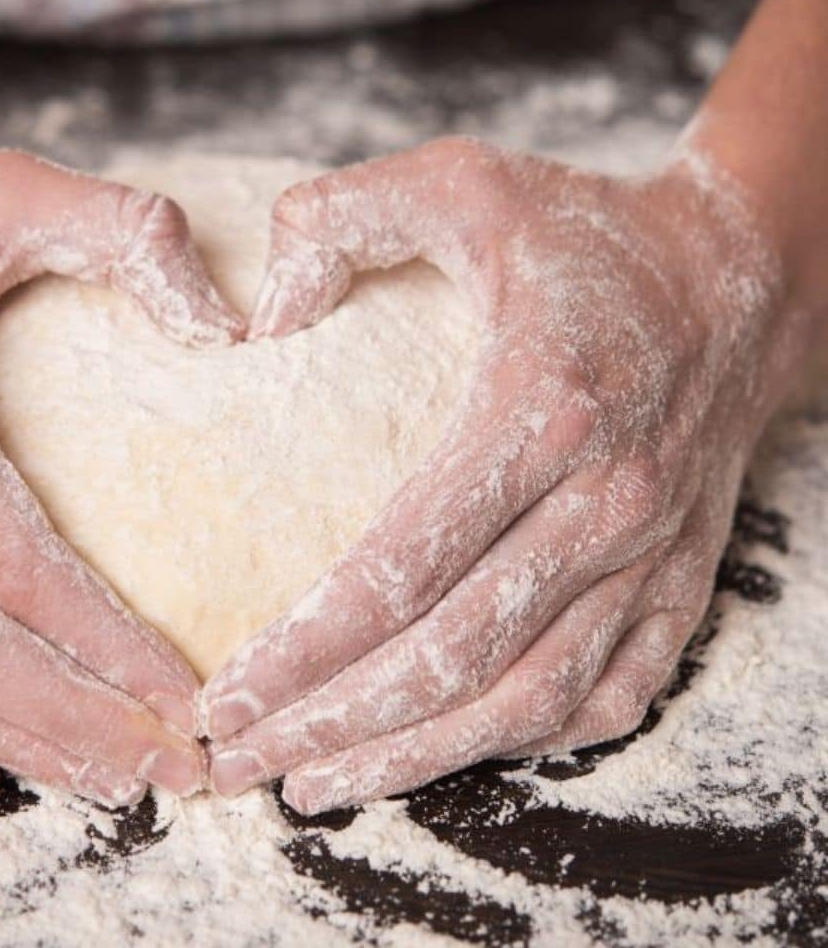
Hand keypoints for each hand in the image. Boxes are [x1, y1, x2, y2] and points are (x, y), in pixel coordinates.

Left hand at [204, 136, 809, 813]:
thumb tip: (258, 312)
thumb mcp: (461, 180)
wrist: (738, 275)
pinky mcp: (680, 581)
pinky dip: (520, 741)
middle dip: (333, 723)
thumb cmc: (587, 232)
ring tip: (316, 783)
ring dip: (415, 756)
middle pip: (449, 656)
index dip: (303, 647)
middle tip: (239, 758)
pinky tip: (444, 750)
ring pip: (524, 698)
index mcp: (539, 409)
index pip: (400, 567)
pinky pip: (606, 694)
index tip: (226, 691)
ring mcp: (650, 555)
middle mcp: (602, 502)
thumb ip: (342, 215)